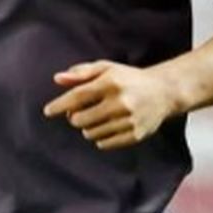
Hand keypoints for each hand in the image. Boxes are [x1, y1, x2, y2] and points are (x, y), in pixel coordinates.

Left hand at [42, 60, 179, 150]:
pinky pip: (105, 144)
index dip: (60, 105)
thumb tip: (58, 79)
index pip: (78, 96)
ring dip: (88, 128)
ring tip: (98, 118)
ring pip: (91, 134)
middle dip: (75, 117)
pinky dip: (100, 138)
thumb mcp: (106, 68)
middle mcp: (120, 102)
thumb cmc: (129, 78)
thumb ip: (81, 73)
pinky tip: (108, 127)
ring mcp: (129, 120)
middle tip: (81, 112)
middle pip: (80, 119)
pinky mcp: (136, 135)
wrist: (164, 91)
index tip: (48, 112)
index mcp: (111, 82)